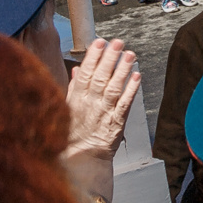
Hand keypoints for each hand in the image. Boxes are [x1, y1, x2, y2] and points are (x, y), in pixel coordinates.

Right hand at [61, 38, 139, 202]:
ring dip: (122, 70)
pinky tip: (137, 76)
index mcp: (75, 100)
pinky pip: (125, 104)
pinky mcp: (116, 122)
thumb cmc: (71, 135)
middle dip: (109, 58)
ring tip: (130, 54)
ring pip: (114, 87)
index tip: (99, 42)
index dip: (92, 57)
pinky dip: (131, 90)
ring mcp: (103, 113)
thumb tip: (76, 70)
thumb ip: (72, 88)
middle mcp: (89, 104)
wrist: (80, 160)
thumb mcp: (65, 109)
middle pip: (100, 77)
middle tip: (118, 42)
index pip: (84, 74)